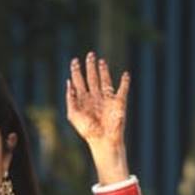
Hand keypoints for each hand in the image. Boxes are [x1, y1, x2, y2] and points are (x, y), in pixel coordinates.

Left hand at [66, 52, 130, 183]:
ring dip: (103, 70)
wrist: (103, 140)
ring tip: (101, 60)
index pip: (78, 81)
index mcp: (83, 100)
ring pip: (105, 80)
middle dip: (90, 66)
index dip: (76, 71)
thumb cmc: (87, 130)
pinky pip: (123, 89)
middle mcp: (95, 97)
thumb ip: (70, 99)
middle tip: (89, 54)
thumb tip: (68, 83)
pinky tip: (125, 74)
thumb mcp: (73, 115)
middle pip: (92, 78)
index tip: (74, 61)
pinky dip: (125, 82)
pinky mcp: (119, 102)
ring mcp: (107, 99)